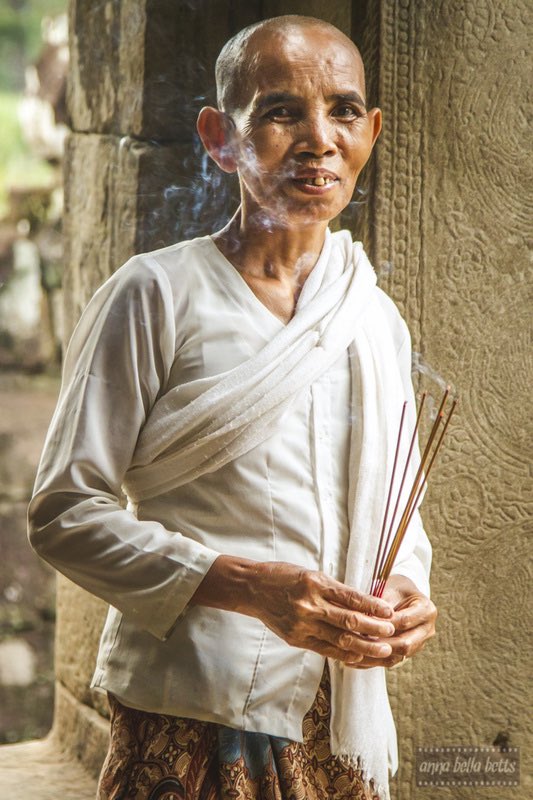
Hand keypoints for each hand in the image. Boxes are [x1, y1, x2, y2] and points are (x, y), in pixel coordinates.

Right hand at [251, 562, 396, 664]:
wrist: (252, 588)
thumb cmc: (284, 576)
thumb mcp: (311, 574)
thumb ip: (334, 590)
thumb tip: (364, 604)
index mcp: (315, 583)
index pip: (351, 597)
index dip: (372, 606)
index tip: (389, 611)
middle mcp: (309, 604)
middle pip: (348, 621)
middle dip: (373, 629)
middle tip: (391, 632)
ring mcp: (302, 624)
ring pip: (339, 639)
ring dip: (364, 646)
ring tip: (382, 649)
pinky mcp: (295, 638)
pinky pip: (324, 649)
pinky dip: (343, 654)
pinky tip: (358, 656)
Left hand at [350, 575, 436, 668]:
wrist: (401, 595)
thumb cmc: (394, 589)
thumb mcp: (389, 589)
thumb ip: (381, 605)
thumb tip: (366, 619)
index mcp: (426, 610)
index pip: (404, 620)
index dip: (384, 624)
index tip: (364, 624)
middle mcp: (427, 629)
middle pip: (405, 644)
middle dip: (381, 644)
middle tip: (358, 643)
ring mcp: (420, 643)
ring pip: (398, 656)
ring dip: (375, 657)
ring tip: (353, 655)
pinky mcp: (409, 653)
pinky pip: (391, 661)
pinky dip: (374, 661)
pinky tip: (356, 660)